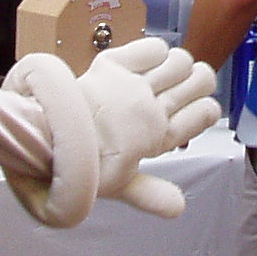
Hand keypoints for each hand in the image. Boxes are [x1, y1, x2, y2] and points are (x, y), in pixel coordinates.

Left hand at [1, 38, 225, 225]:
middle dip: (198, 81)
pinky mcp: (114, 64)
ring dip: (177, 64)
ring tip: (163, 74)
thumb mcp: (120, 186)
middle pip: (202, 79)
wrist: (50, 142)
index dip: (205, 110)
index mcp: (159, 137)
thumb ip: (152, 194)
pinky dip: (154, 50)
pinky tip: (145, 62)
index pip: (206, 113)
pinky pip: (152, 46)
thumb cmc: (84, 165)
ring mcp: (134, 84)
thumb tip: (178, 208)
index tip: (195, 111)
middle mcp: (153, 108)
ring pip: (181, 60)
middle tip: (182, 88)